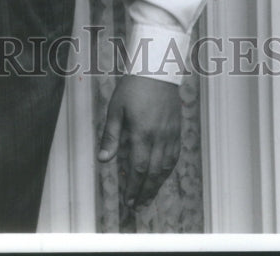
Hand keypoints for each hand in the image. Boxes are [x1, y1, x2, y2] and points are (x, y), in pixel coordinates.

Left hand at [98, 75, 180, 209]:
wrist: (157, 71)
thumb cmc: (133, 88)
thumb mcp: (116, 109)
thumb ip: (111, 136)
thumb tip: (103, 159)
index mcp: (142, 133)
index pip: (138, 168)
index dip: (133, 186)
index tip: (127, 200)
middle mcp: (159, 137)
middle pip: (153, 173)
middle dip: (144, 192)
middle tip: (137, 207)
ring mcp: (170, 135)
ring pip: (165, 168)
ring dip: (156, 186)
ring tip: (147, 199)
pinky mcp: (176, 131)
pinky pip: (174, 157)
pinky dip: (167, 171)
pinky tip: (161, 177)